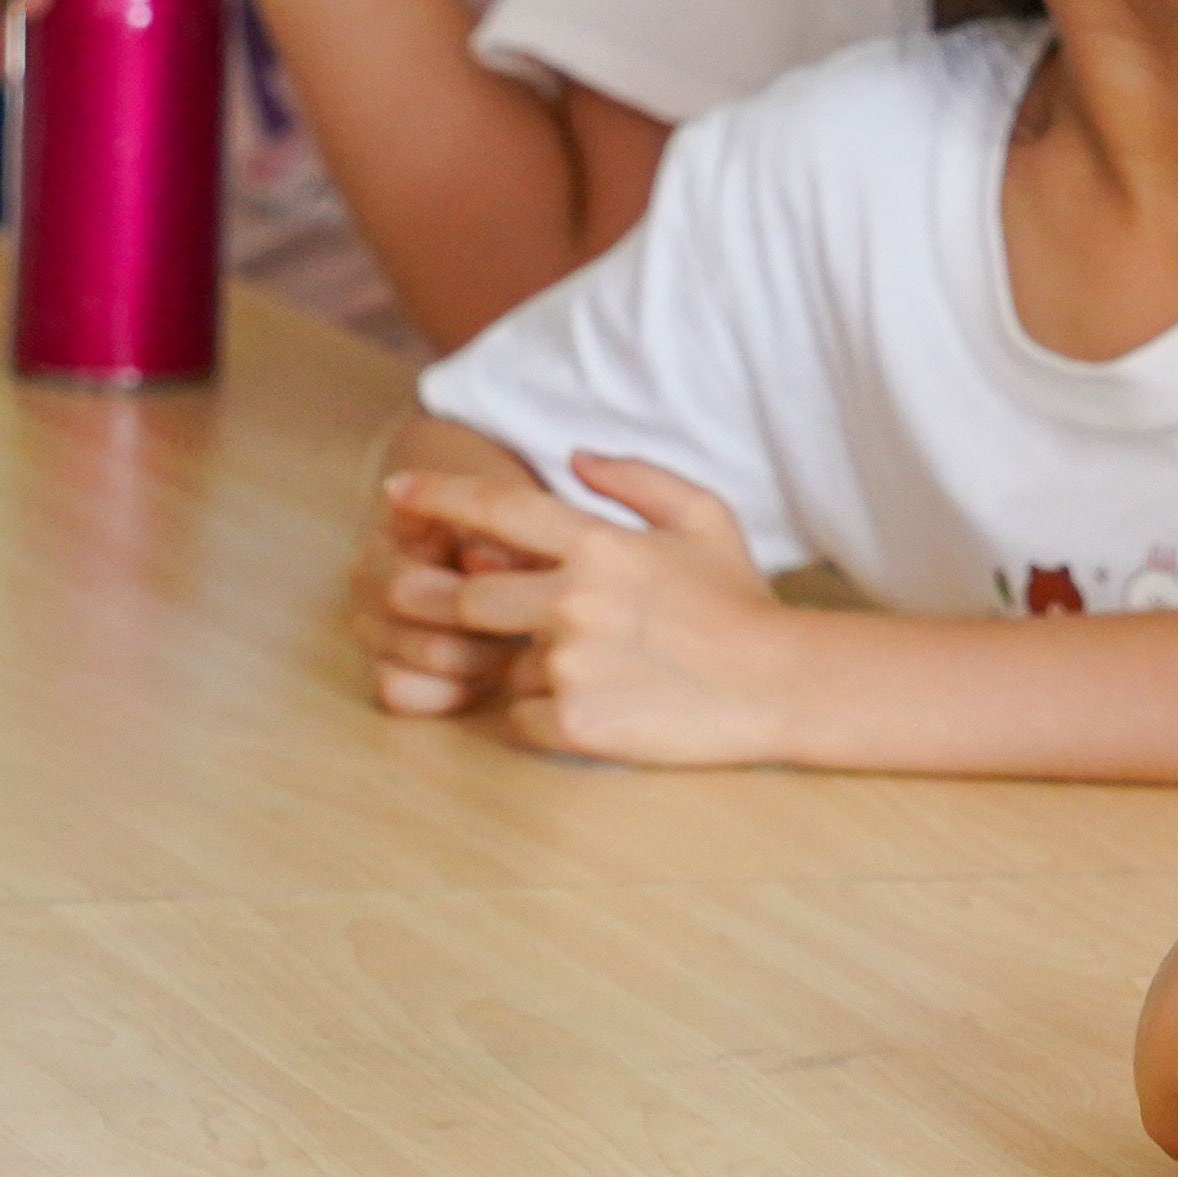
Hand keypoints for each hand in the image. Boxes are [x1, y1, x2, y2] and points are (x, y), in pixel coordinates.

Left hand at [370, 454, 808, 764]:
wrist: (783, 685)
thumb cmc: (741, 602)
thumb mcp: (705, 517)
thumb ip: (636, 478)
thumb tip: (574, 455)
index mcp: (599, 544)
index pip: (496, 508)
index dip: (435, 496)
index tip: (395, 495)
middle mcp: (574, 599)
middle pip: (462, 597)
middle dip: (446, 604)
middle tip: (458, 613)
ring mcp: (571, 663)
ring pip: (498, 663)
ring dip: (521, 668)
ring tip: (588, 670)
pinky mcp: (574, 721)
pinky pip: (517, 718)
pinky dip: (540, 716)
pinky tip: (597, 706)